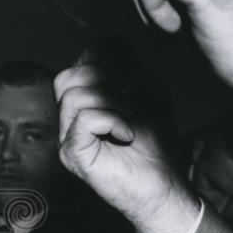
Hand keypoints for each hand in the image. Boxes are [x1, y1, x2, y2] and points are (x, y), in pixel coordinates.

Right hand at [55, 41, 198, 232]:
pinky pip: (83, 119)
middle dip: (109, 81)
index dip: (110, 60)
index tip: (135, 82)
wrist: (165, 186)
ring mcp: (67, 136)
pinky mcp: (72, 154)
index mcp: (88, 98)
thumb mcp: (151, 96)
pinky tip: (127, 134)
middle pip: (70, 74)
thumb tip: (109, 46)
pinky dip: (112, 120)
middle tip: (135, 103)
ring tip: (132, 119)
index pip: (84, 58)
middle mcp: (71, 116)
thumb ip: (130, 69)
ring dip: (112, 101)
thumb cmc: (158, 144)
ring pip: (73, 94)